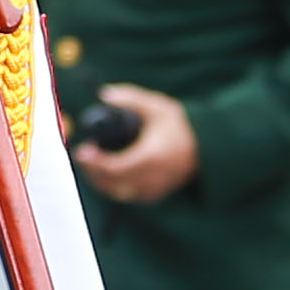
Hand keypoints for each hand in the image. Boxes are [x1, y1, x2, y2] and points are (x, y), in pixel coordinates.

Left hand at [70, 81, 198, 205]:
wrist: (207, 147)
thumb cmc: (181, 126)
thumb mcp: (157, 106)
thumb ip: (131, 98)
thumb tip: (105, 94)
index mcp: (151, 157)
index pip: (114, 168)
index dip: (94, 162)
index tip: (83, 150)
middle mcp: (151, 177)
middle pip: (112, 184)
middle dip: (92, 172)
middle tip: (84, 156)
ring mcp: (154, 189)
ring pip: (118, 193)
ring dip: (101, 181)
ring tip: (92, 164)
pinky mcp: (155, 195)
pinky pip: (128, 196)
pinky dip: (114, 187)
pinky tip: (107, 174)